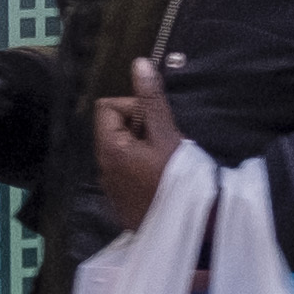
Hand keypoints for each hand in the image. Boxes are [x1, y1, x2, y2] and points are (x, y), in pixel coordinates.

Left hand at [91, 58, 180, 229]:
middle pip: (114, 128)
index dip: (133, 106)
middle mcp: (103, 168)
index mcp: (110, 149)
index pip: (107, 107)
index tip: (156, 121)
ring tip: (167, 161)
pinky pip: (125, 172)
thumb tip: (139, 64)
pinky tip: (162, 178)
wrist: (191, 229)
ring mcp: (111, 188)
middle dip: (140, 126)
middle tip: (166, 141)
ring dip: (142, 147)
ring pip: (122, 150)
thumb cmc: (180, 180)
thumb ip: (152, 100)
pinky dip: (142, 168)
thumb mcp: (168, 135)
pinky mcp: (121, 202)